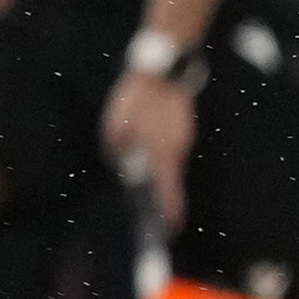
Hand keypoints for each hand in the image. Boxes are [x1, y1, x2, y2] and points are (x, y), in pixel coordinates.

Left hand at [103, 68, 195, 227]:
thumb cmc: (135, 99)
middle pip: (172, 177)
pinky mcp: (184, 128)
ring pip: (172, 162)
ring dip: (162, 171)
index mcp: (159, 149)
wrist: (161, 71)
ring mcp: (183, 137)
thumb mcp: (115, 126)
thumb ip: (117, 148)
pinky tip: (153, 152)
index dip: (170, 207)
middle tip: (160, 216)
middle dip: (165, 195)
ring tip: (152, 184)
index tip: (172, 226)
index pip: (167, 185)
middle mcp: (175, 147)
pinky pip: (174, 148)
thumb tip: (121, 164)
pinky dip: (164, 154)